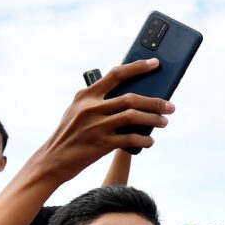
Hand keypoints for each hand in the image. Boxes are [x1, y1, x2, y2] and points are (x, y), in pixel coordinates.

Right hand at [33, 58, 172, 181]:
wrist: (53, 160)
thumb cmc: (70, 134)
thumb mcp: (78, 111)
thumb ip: (98, 101)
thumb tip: (131, 98)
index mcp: (86, 95)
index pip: (116, 75)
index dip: (137, 67)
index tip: (155, 64)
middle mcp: (91, 108)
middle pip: (131, 98)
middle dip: (155, 102)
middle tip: (170, 106)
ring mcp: (96, 126)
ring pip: (133, 117)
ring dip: (153, 119)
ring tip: (164, 122)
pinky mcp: (101, 144)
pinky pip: (130, 139)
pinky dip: (144, 140)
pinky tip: (150, 141)